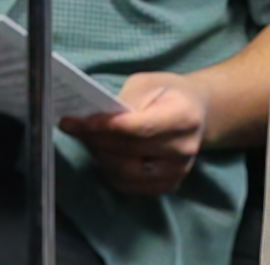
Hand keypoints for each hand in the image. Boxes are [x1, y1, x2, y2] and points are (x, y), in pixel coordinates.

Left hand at [64, 72, 210, 197]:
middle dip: (96, 140)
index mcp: (183, 115)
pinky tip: (103, 156)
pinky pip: (132, 186)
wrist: (197, 112)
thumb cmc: (167, 92)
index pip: (139, 128)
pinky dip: (112, 172)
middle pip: (130, 151)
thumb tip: (95, 120)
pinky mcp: (170, 185)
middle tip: (72, 128)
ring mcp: (178, 171)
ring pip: (127, 173)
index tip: (76, 122)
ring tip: (87, 141)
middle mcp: (184, 148)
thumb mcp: (147, 83)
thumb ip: (125, 102)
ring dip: (100, 157)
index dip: (105, 127)